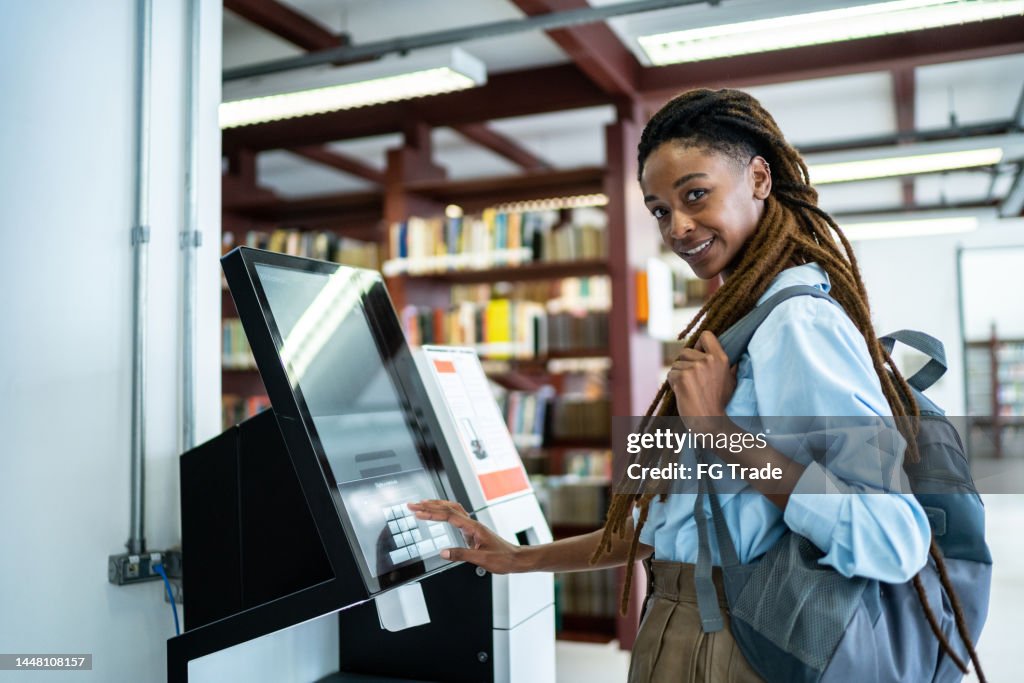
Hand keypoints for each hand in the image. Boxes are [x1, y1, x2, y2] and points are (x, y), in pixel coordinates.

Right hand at [407, 500, 522, 573]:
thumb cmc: (502, 558)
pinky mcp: (472, 530)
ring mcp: (472, 526)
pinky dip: (445, 511)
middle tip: (413, 505)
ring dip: (436, 505)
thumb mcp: (481, 559)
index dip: (432, 513)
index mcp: (473, 527)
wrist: (515, 558)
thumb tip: (443, 553)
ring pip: (452, 509)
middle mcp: (472, 523)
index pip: (448, 516)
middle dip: (429, 505)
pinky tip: (439, 512)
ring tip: (421, 504)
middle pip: (448, 508)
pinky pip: (456, 515)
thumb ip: (461, 555)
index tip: (418, 512)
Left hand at [666, 330, 736, 429]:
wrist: (711, 422)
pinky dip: (673, 384)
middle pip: (685, 351)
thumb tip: (736, 359)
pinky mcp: (682, 378)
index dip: (698, 344)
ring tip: (690, 389)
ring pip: (676, 364)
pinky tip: (683, 393)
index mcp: (721, 358)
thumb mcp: (731, 381)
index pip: (706, 335)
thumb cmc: (720, 403)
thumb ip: (730, 367)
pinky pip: (670, 375)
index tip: (698, 355)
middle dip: (684, 364)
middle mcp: (708, 360)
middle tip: (692, 380)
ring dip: (678, 375)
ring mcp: (694, 368)